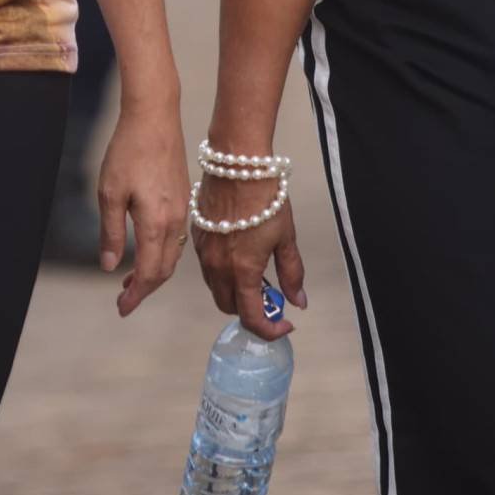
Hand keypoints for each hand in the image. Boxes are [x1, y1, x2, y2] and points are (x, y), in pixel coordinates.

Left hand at [95, 100, 190, 317]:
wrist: (155, 116)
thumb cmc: (128, 151)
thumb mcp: (109, 193)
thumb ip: (112, 233)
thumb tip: (110, 267)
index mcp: (157, 222)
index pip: (151, 273)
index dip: (136, 295)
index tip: (122, 309)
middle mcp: (175, 221)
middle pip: (165, 269)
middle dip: (145, 288)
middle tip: (123, 300)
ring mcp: (183, 209)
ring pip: (172, 255)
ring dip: (154, 272)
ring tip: (130, 280)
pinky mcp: (183, 198)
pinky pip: (176, 238)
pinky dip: (162, 253)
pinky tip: (145, 250)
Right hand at [188, 143, 306, 340]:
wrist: (237, 165)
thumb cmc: (265, 198)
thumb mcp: (285, 237)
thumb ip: (291, 273)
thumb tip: (298, 301)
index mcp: (242, 271)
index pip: (252, 318)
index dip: (270, 330)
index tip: (284, 324)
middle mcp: (218, 268)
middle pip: (229, 307)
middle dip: (250, 311)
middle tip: (270, 296)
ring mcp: (203, 254)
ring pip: (216, 288)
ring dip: (234, 292)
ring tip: (255, 273)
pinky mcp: (196, 238)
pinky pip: (207, 268)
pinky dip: (222, 273)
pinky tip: (238, 254)